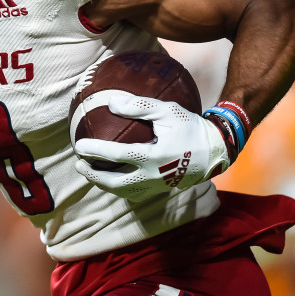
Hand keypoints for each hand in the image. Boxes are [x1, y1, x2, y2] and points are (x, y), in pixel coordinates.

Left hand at [73, 95, 229, 201]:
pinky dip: (118, 188)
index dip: (95, 150)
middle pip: (115, 182)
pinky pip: (134, 193)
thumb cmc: (190, 126)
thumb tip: (111, 102)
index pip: (117, 155)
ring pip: (123, 191)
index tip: (79, 145)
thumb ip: (139, 106)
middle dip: (93, 175)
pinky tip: (110, 179)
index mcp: (154, 156)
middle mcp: (154, 175)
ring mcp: (157, 186)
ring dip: (103, 184)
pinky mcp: (161, 190)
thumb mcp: (167, 111)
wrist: (215, 150)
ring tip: (89, 173)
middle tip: (79, 164)